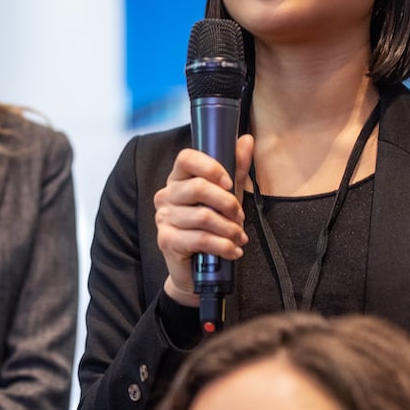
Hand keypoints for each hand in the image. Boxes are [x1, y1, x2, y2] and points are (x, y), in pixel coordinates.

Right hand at [155, 135, 253, 305]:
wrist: (196, 270)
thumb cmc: (212, 227)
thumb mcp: (227, 195)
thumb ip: (236, 168)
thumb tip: (246, 139)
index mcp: (178, 179)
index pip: (186, 158)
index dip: (210, 167)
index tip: (229, 183)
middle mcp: (166, 195)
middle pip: (198, 188)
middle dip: (228, 203)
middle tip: (240, 217)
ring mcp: (163, 218)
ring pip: (203, 216)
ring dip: (229, 229)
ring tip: (239, 237)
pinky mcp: (166, 240)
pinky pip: (200, 239)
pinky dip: (223, 246)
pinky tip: (233, 251)